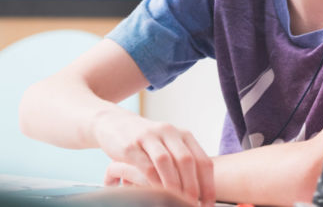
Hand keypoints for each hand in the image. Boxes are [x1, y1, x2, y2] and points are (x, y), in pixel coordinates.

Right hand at [93, 108, 214, 205]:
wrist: (114, 123)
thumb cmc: (147, 142)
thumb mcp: (168, 146)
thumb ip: (183, 163)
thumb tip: (201, 192)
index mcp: (183, 135)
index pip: (203, 160)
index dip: (208, 185)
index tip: (208, 203)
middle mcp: (169, 132)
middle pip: (187, 161)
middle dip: (192, 187)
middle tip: (192, 205)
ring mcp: (150, 136)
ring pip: (167, 162)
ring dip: (174, 185)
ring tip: (177, 201)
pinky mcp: (131, 145)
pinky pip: (145, 165)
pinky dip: (154, 182)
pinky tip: (157, 193)